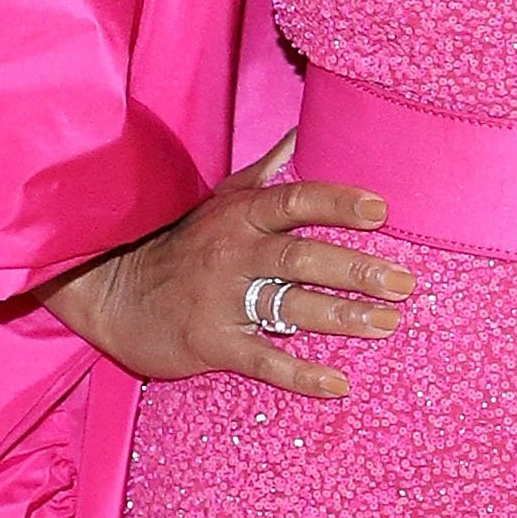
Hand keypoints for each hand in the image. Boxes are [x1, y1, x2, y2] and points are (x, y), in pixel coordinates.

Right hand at [44, 135, 414, 397]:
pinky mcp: (211, 343)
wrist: (112, 293)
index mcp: (239, 215)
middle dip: (356, 269)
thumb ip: (264, 172)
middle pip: (303, 257)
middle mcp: (234, 252)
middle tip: (404, 282)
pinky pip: (262, 359)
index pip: (296, 202)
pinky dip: (300, 372)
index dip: (339, 203)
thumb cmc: (177, 244)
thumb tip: (301, 134)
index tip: (382, 212)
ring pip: (290, 306)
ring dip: (343, 316)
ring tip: (387, 324)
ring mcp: (222, 299)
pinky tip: (338, 383)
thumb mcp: (218, 200)